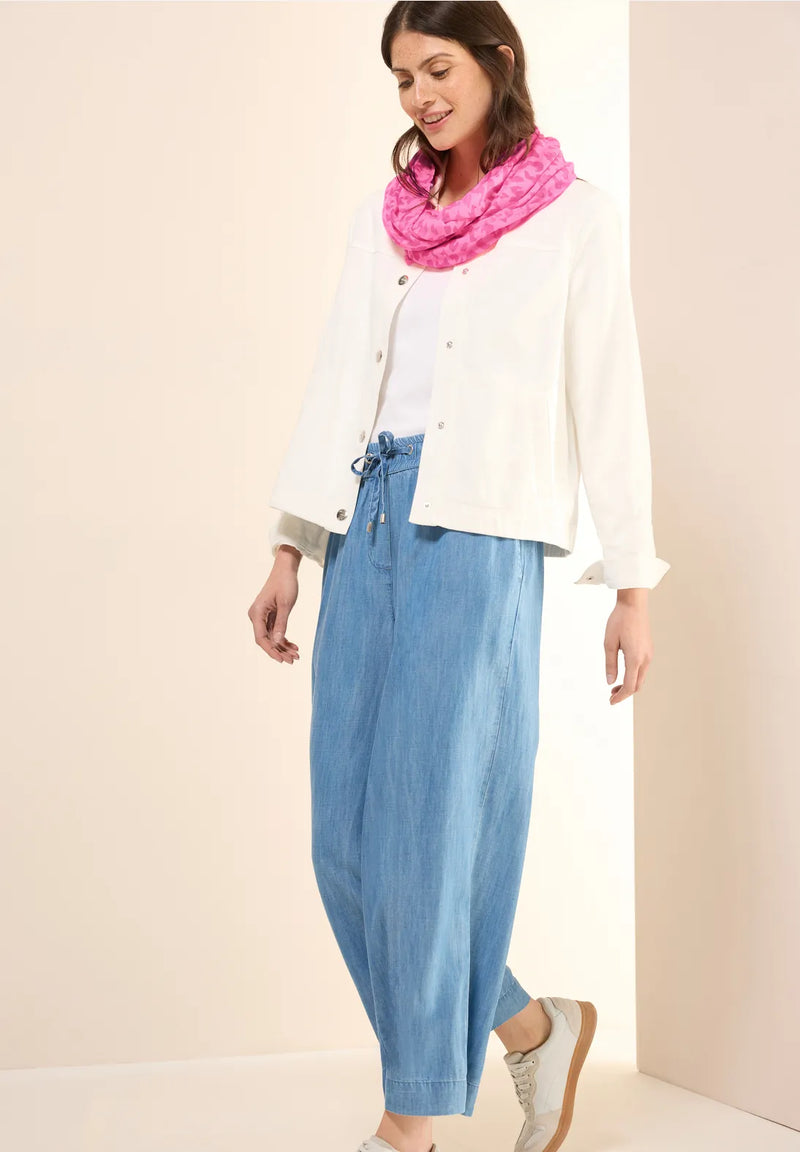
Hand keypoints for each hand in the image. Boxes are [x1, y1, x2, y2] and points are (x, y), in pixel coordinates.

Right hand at [248, 546, 301, 663]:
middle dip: (279, 651)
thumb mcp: (286, 604)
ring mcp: (262, 616)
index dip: (271, 650)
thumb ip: (281, 624)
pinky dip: (284, 639)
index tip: (282, 660)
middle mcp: (256, 616)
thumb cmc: (285, 583)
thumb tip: (277, 642)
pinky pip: (275, 631)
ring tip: (296, 655)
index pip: (261, 638)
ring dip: (283, 647)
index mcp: (257, 613)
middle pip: (266, 640)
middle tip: (293, 660)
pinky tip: (294, 646)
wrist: (285, 569)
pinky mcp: (269, 615)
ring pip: (272, 637)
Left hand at [604, 593, 652, 703]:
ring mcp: (649, 654)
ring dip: (629, 684)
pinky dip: (633, 676)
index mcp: (635, 658)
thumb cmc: (619, 621)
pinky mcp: (648, 650)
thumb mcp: (609, 643)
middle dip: (625, 693)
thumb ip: (610, 664)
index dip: (620, 696)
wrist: (633, 605)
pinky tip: (624, 674)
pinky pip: (642, 669)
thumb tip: (610, 682)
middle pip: (637, 685)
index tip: (610, 702)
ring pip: (641, 677)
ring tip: (615, 686)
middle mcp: (645, 658)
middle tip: (611, 696)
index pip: (630, 686)